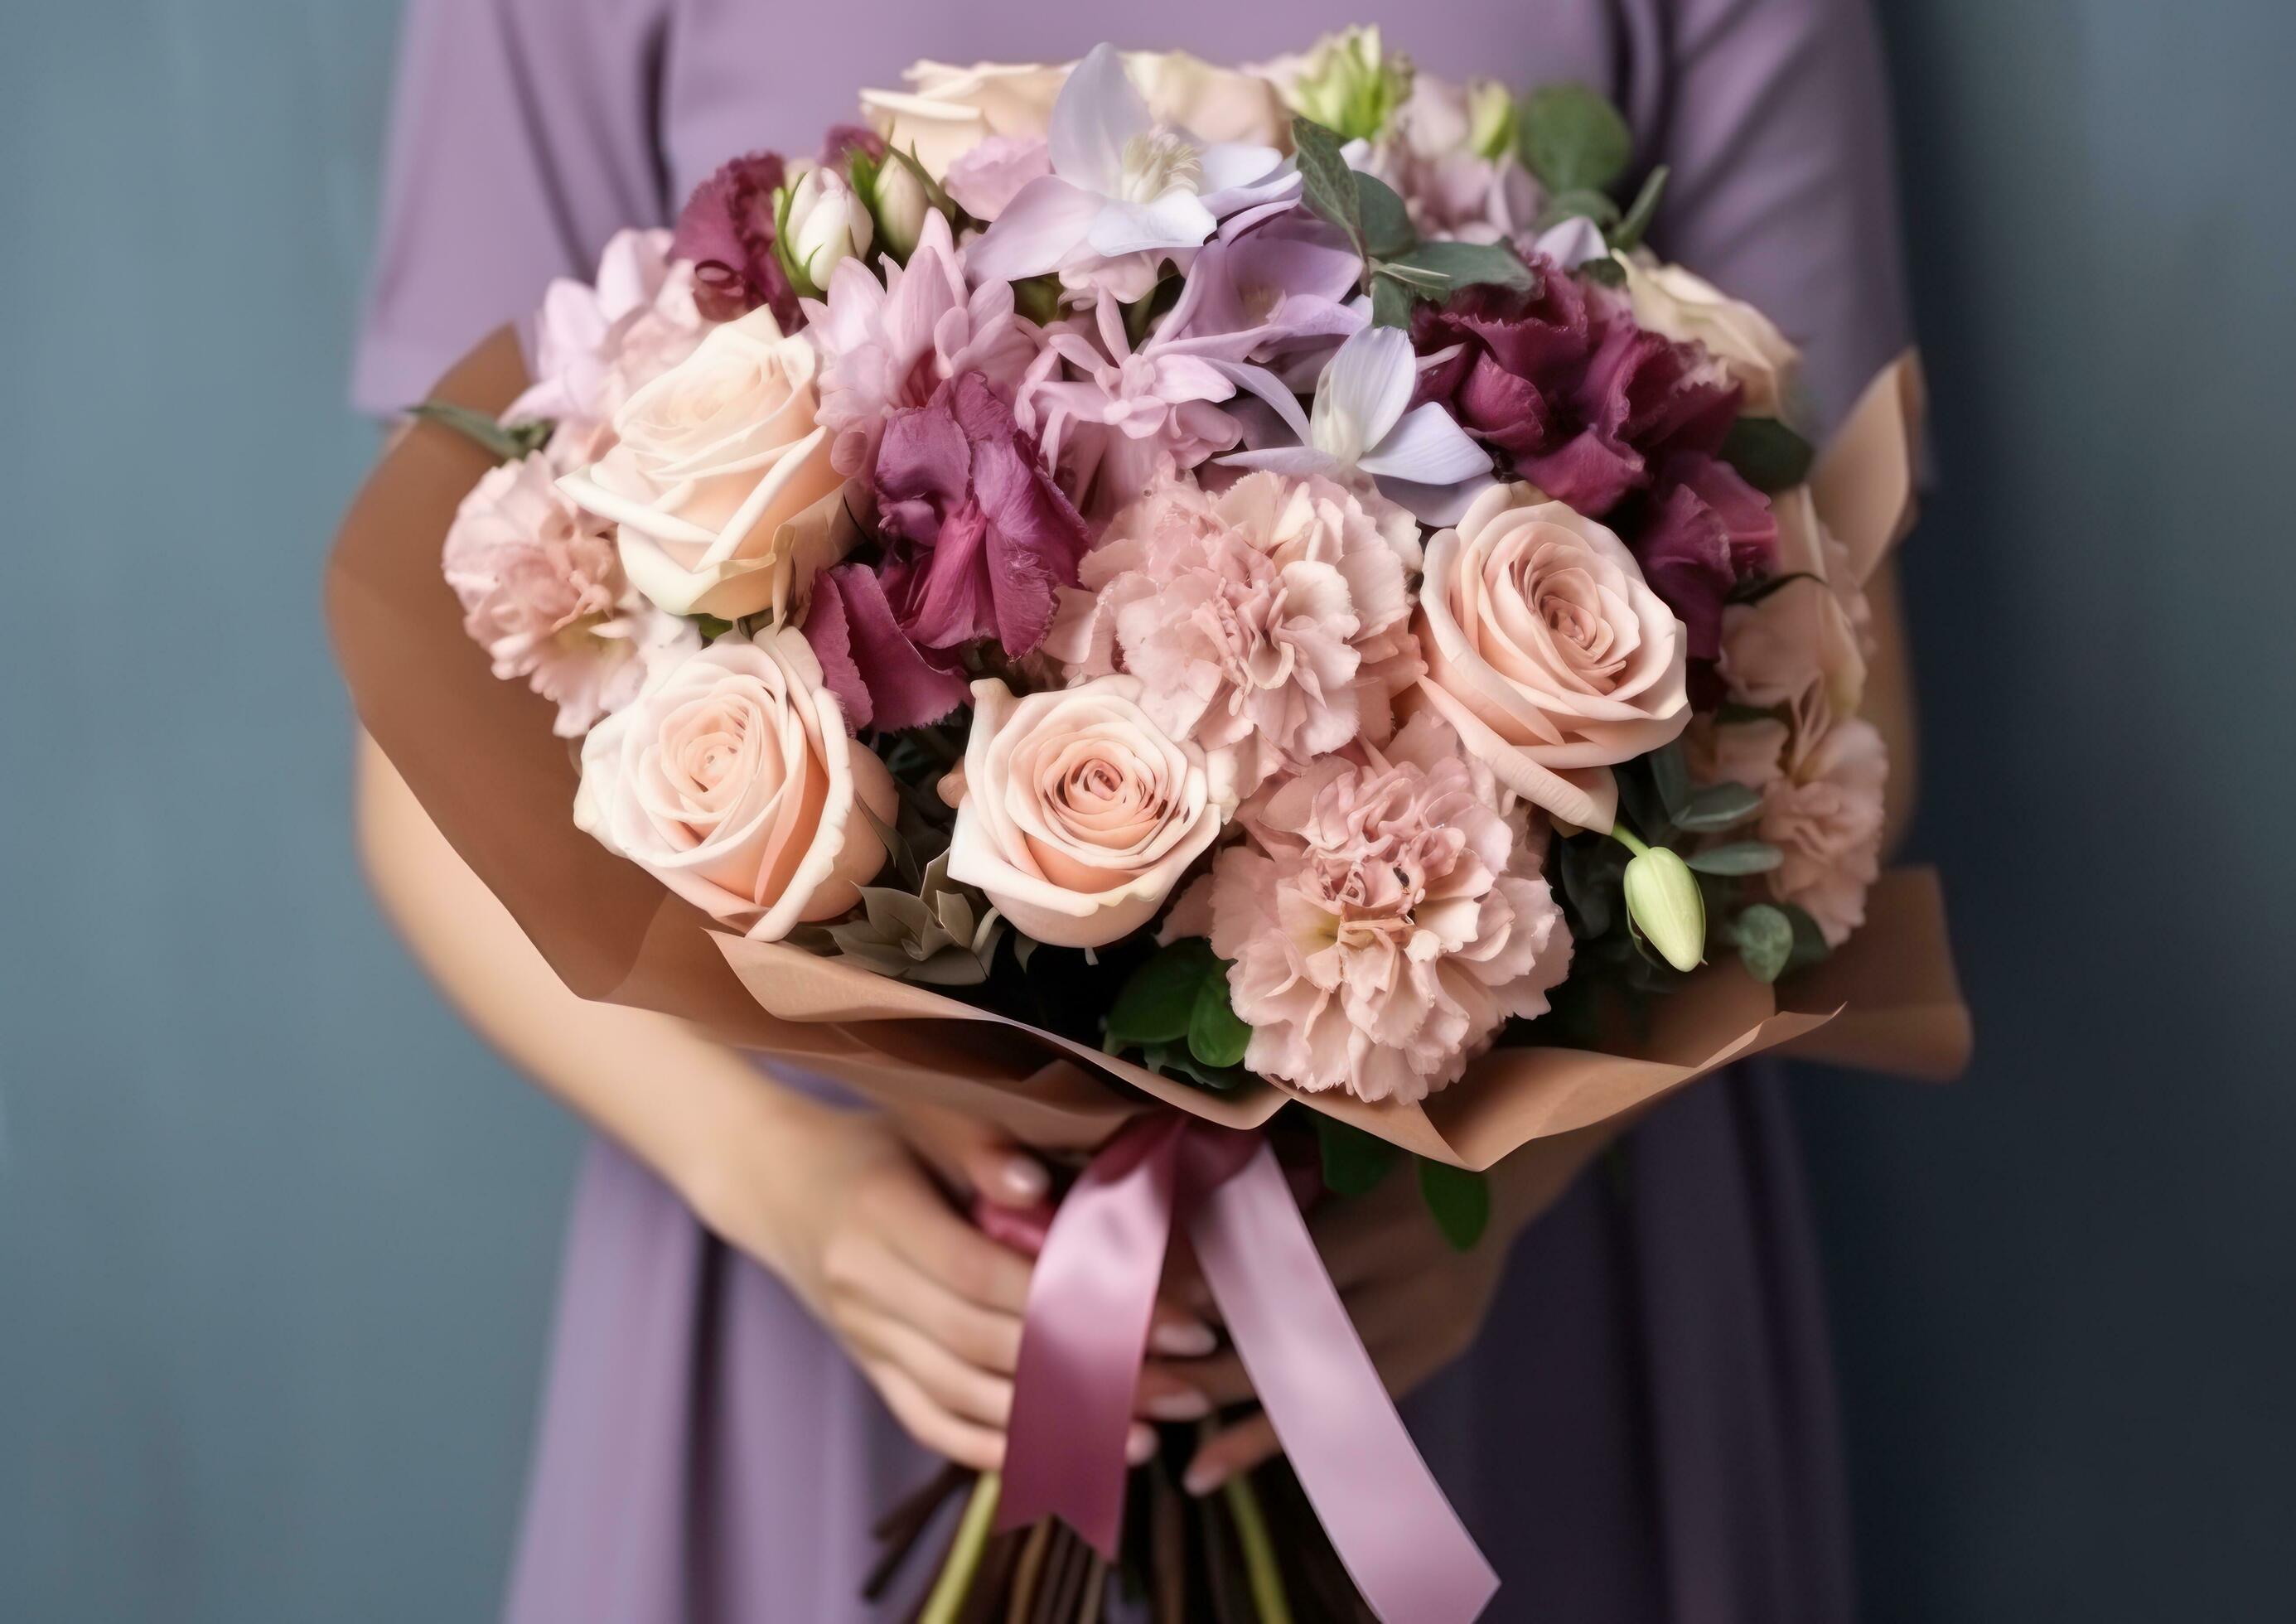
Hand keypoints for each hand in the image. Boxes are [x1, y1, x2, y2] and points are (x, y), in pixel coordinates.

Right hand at [683, 1098, 1217, 1469]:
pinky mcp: (871, 1368)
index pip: (989, 1278)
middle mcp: (866, 1288)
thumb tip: (1039, 1187)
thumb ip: (978, 1147)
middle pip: (988, 1349)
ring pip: (966, 1400)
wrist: (772, 1182)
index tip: (1169, 1320)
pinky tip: (1067, 1458)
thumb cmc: (869, 1141)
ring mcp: (865, 1338)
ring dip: (1059, 1426)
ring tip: (1148, 1434)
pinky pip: (934, 1425)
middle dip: (1094, 1374)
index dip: (1082, 1303)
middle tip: (1183, 1386)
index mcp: (880, 1215)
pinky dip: (999, 1450)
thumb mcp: (919, 1119)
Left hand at [1156, 1125, 1615, 1494]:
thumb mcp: (1342, 1162)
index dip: (1226, 1296)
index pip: (1290, 1272)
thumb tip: (1182, 1248)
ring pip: (1335, 1389)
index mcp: (1382, 1224)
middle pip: (1308, 1342)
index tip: (1163, 1317)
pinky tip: (1258, 1461)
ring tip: (1197, 1467)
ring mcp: (1431, 1327)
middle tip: (1156, 1398)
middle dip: (1227, 1375)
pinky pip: (1365, 1405)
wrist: (1499, 1177)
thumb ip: (1280, 1204)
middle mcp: (1412, 1284)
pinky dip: (1308, 1433)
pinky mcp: (1438, 1354)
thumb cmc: (1395, 1155)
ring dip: (1259, 1427)